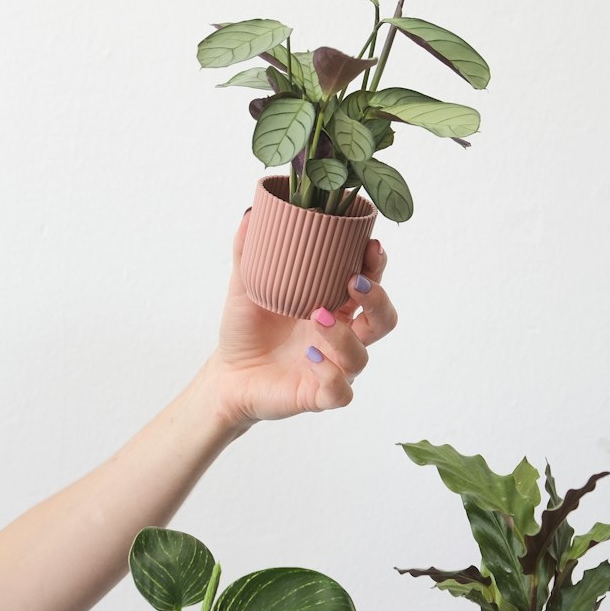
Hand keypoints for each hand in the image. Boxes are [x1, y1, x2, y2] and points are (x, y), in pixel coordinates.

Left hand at [210, 211, 397, 425]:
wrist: (227, 375)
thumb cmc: (245, 330)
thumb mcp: (244, 287)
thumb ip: (248, 253)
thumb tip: (250, 214)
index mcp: (334, 306)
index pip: (369, 282)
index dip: (376, 265)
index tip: (370, 244)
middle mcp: (342, 337)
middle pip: (382, 319)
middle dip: (377, 299)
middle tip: (353, 281)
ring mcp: (335, 367)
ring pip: (361, 355)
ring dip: (344, 335)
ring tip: (317, 315)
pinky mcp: (320, 396)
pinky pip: (340, 391)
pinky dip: (330, 373)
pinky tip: (310, 355)